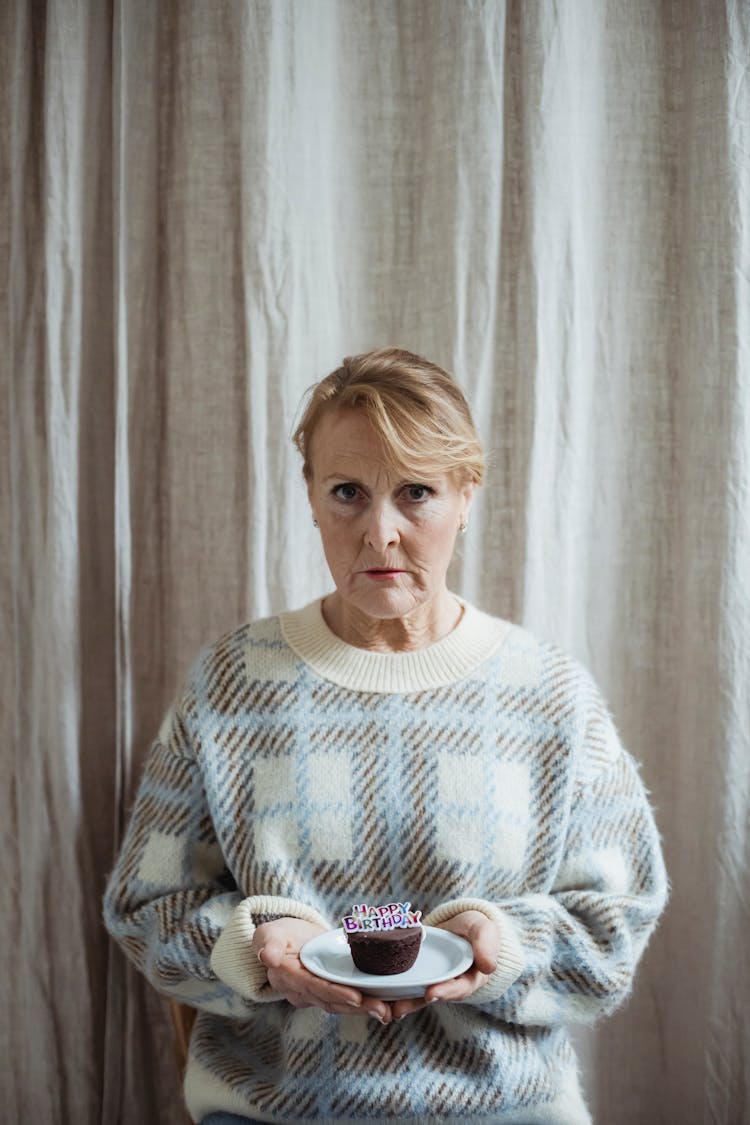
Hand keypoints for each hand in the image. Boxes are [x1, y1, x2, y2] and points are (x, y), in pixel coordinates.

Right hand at [252, 917, 392, 1022]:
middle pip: (333, 1002)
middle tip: (383, 1009)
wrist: (288, 941)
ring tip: (389, 1011)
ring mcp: (319, 995)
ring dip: (367, 1009)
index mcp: (288, 978)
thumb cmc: (279, 936)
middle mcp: (304, 992)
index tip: (355, 997)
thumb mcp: (269, 933)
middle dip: (358, 1008)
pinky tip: (390, 1005)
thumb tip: (267, 956)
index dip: (335, 993)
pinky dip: (369, 1002)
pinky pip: (350, 1000)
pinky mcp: (332, 991)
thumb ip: (268, 943)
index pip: (313, 988)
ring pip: (344, 1005)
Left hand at [390, 910, 499, 1021]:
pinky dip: (395, 990)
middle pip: (433, 995)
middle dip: (416, 1002)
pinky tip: (379, 994)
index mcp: (470, 977)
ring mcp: (433, 980)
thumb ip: (486, 944)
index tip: (432, 993)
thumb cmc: (475, 928)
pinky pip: (408, 984)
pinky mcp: (419, 974)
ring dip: (402, 1002)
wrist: (461, 925)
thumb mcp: (484, 930)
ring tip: (386, 1008)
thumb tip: (489, 966)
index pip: (459, 987)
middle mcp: (450, 984)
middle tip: (399, 1008)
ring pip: (417, 994)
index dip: (446, 991)